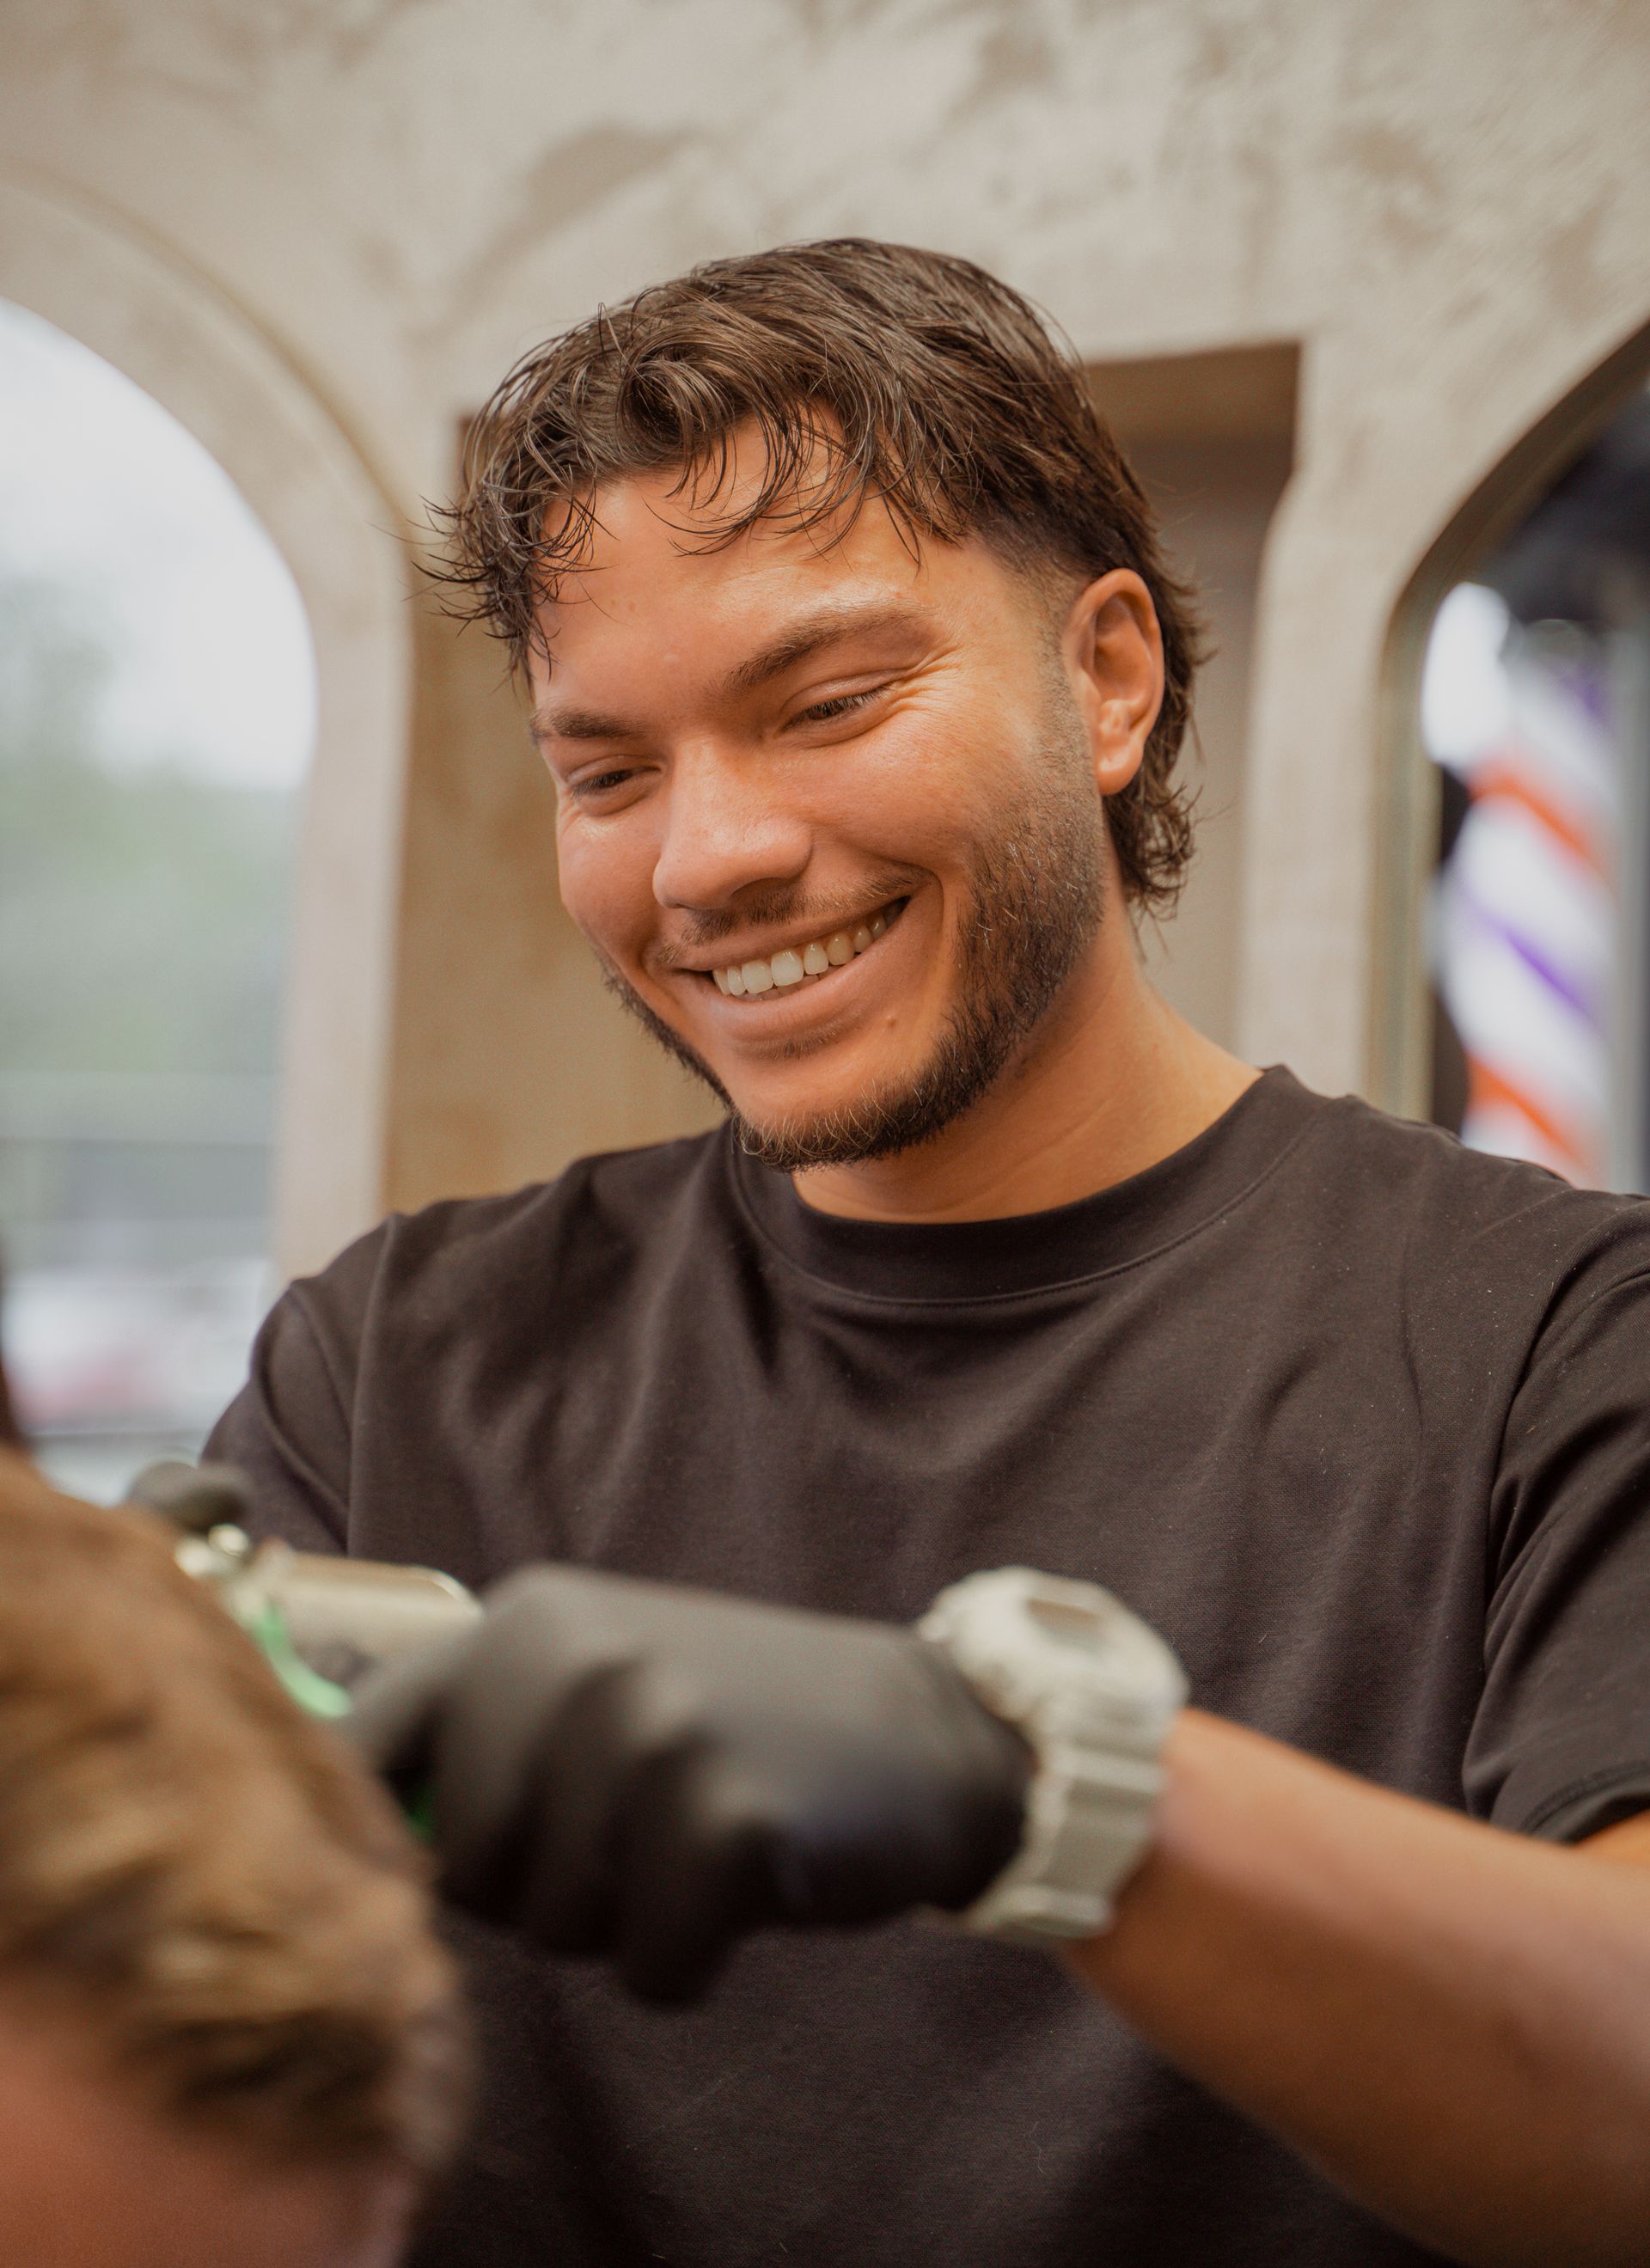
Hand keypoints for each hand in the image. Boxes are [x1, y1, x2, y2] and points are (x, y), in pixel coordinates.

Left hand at [349, 1564, 1030, 2000]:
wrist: (923, 1728)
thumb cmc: (737, 1718)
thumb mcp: (599, 1673)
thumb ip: (480, 1729)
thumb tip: (348, 1841)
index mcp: (525, 1621)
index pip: (365, 1745)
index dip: (370, 1835)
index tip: (408, 1871)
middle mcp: (574, 1664)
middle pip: (464, 1869)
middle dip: (537, 1891)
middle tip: (633, 1836)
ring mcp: (652, 1737)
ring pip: (554, 1930)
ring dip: (622, 1925)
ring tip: (695, 1842)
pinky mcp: (725, 1826)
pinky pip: (653, 1971)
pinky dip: (698, 1962)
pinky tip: (751, 1885)